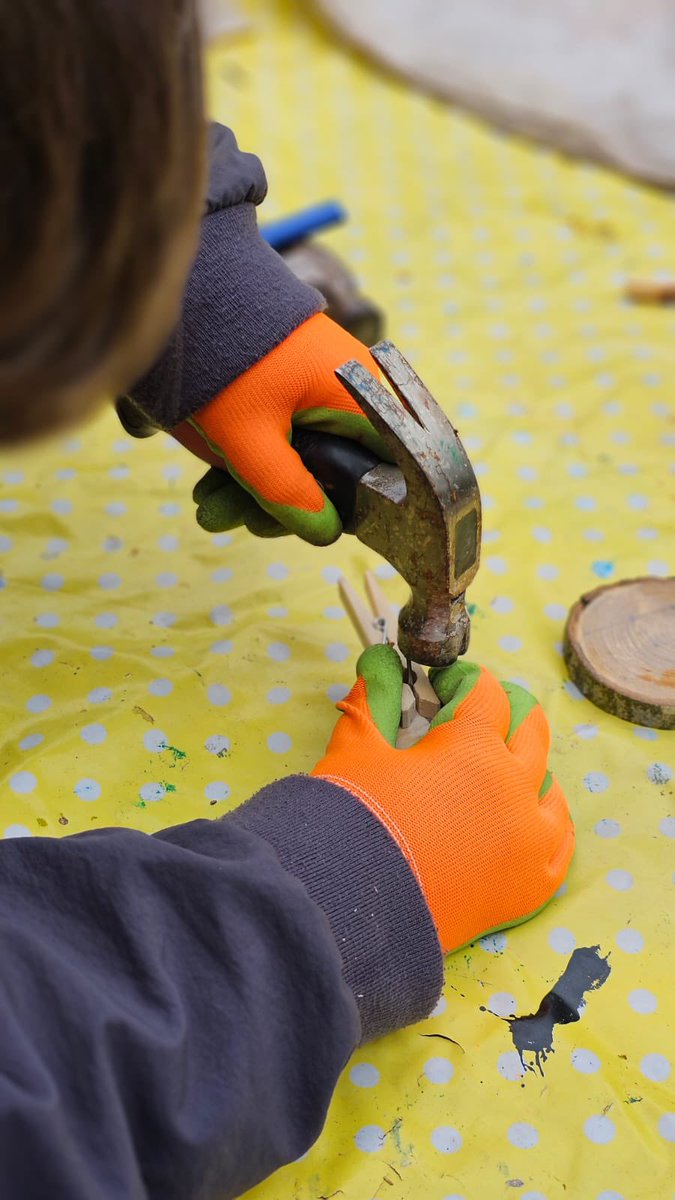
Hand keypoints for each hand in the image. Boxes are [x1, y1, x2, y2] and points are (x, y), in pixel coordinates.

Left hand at [174, 313, 387, 544]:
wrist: (187, 285)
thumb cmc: (226, 363)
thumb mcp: (251, 442)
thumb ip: (288, 493)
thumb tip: (326, 534)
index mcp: (360, 399)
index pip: (376, 472)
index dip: (340, 508)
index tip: (290, 527)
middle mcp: (351, 389)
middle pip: (332, 467)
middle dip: (276, 501)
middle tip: (226, 519)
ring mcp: (322, 381)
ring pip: (302, 452)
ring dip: (254, 487)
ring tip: (206, 507)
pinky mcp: (293, 377)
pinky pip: (284, 430)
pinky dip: (252, 458)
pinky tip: (211, 484)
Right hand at [311, 644, 573, 952]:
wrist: (351, 910)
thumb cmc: (352, 821)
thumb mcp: (356, 749)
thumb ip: (376, 699)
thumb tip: (380, 661)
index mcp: (474, 746)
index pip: (485, 693)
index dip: (461, 680)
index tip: (440, 684)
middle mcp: (515, 786)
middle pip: (529, 730)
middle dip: (504, 713)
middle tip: (477, 715)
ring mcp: (530, 837)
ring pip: (550, 786)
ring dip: (528, 767)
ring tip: (501, 768)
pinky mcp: (531, 884)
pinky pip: (560, 842)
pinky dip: (548, 821)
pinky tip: (531, 815)